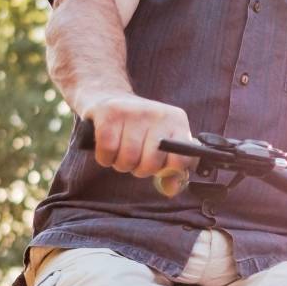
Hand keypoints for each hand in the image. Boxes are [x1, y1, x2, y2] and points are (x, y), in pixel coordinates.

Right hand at [79, 94, 194, 195]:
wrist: (107, 97)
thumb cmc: (138, 129)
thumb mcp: (160, 143)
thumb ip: (172, 167)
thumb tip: (172, 188)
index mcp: (176, 120)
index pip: (181, 158)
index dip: (167, 171)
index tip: (158, 167)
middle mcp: (158, 113)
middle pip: (150, 163)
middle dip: (139, 169)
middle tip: (135, 159)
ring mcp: (133, 111)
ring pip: (127, 159)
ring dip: (120, 164)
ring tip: (121, 151)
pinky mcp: (109, 114)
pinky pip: (107, 152)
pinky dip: (105, 158)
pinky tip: (108, 149)